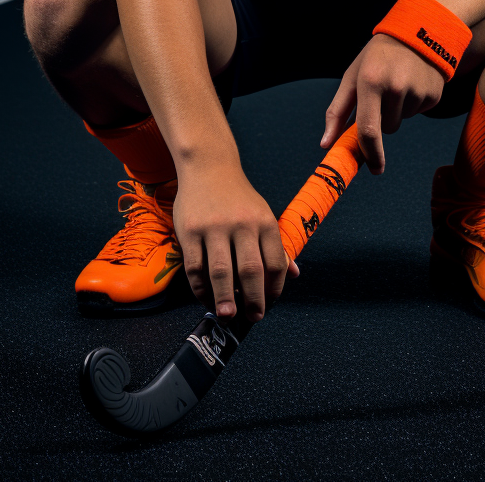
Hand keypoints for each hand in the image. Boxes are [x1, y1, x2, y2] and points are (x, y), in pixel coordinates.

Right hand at [172, 160, 299, 322]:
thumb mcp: (263, 214)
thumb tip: (294, 274)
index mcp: (264, 222)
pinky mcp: (190, 231)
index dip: (275, 289)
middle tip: (252, 318)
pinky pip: (195, 267)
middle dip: (253, 301)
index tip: (269, 304)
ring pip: (221, 273)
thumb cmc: (238, 197)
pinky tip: (207, 297)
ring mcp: (214, 227)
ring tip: (227, 316)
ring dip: (225, 300)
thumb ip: (277, 246)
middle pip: (251, 271)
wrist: (208, 166)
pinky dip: (201, 288)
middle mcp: (242, 224)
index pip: (275, 263)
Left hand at [321, 34, 444, 172]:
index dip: (370, 154)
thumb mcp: (352, 77)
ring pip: (401, 121)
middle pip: (386, 129)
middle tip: (382, 92)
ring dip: (397, 110)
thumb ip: (337, 112)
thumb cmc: (376, 58)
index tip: (373, 169)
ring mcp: (418, 91)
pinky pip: (418, 113)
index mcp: (371, 82)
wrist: (418, 32)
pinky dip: (413, 104)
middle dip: (381, 118)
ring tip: (398, 82)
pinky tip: (412, 82)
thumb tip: (326, 145)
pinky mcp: (434, 95)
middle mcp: (396, 87)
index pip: (369, 130)